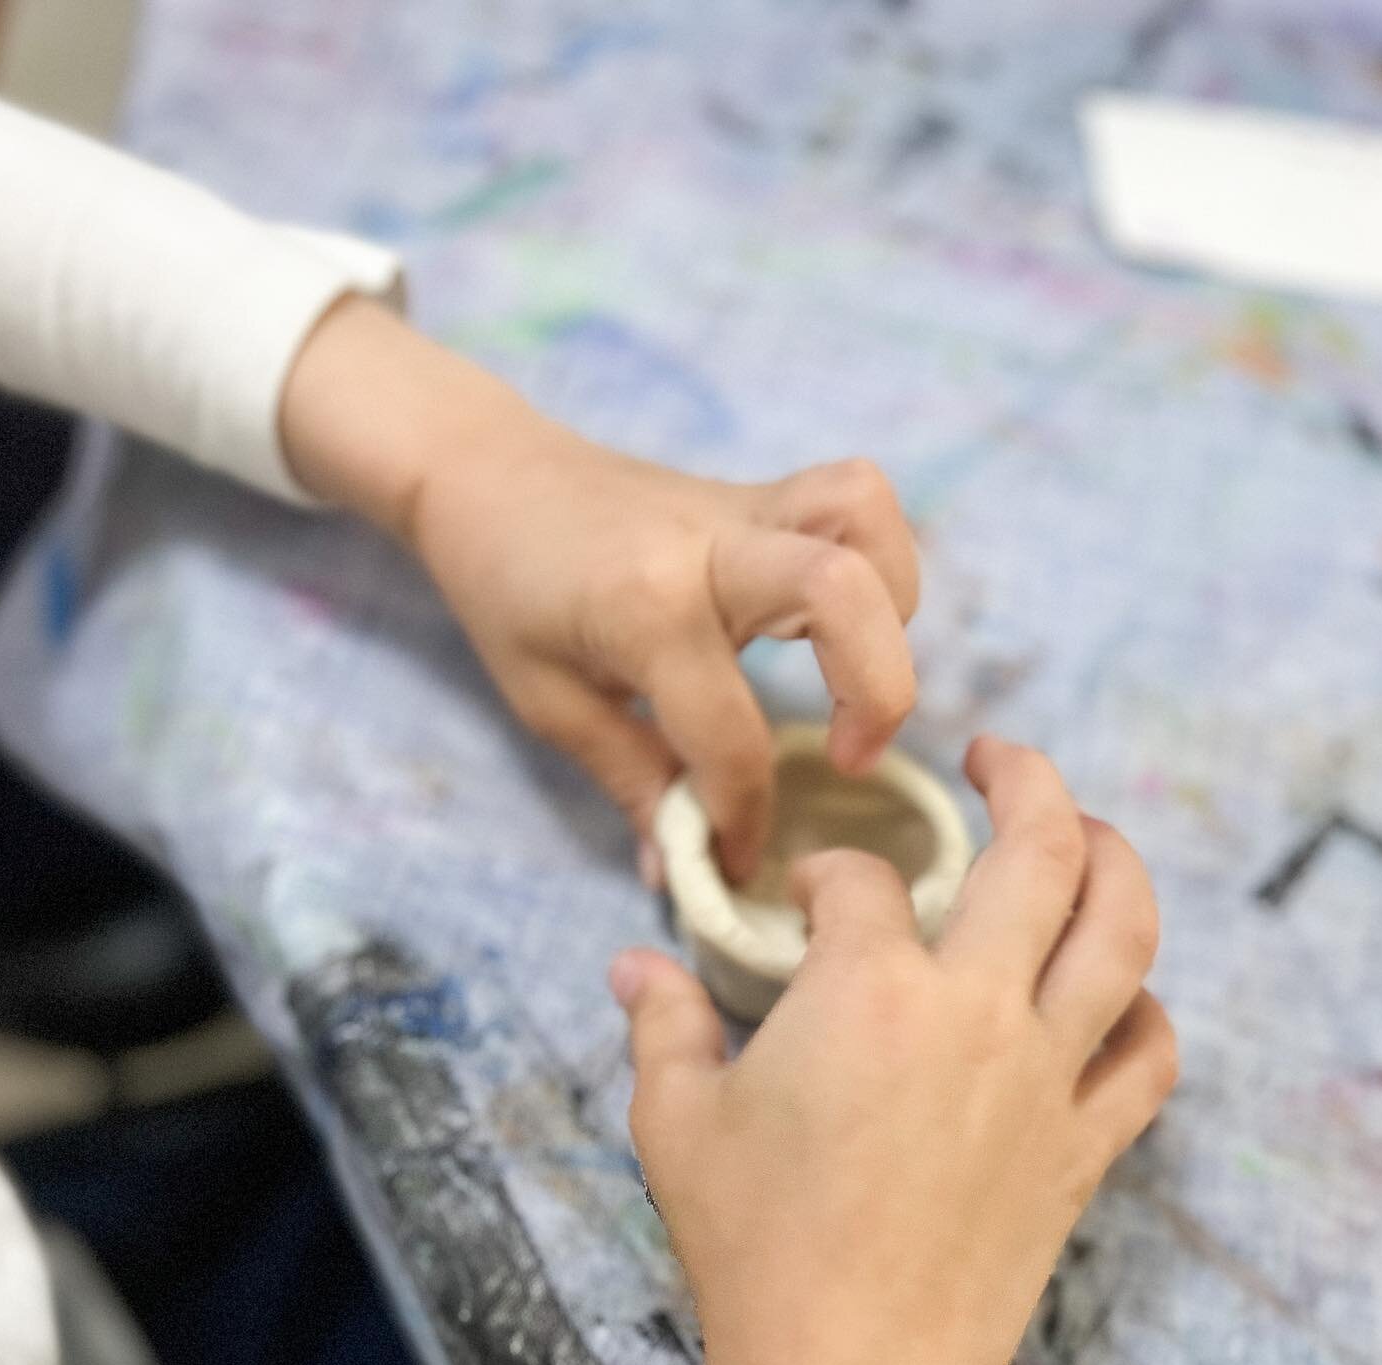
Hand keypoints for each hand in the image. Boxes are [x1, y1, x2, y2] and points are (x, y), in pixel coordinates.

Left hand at [280, 297, 918, 880]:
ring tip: (859, 675)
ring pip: (862, 516)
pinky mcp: (763, 494)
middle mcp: (709, 548)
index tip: (738, 860)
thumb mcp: (550, 704)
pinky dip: (879, 556)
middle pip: (840, 590)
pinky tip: (848, 623)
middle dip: (877, 692)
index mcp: (644, 610)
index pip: (729, 734)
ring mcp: (743, 508)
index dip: (742, 817)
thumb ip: (630, 782)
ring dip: (891, 605)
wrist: (490, 474)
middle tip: (850, 757)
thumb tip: (680, 873)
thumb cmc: (508, 592)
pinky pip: (852, 500)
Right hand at [609, 736, 1176, 1364]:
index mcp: (869, 991)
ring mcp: (1045, 1077)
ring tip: (1088, 831)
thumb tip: (635, 963)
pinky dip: (1145, 1005)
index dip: (829, 870)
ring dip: (1115, 857)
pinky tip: (1117, 990)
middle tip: (997, 757)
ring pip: (1124, 930)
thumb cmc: (753, 1251)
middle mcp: (977, 1011)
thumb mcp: (676, 1124)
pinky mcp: (1083, 1146)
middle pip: (1039, 849)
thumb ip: (661, 1024)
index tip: (809, 894)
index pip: (862, 877)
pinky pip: (1149, 1053)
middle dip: (1024, 778)